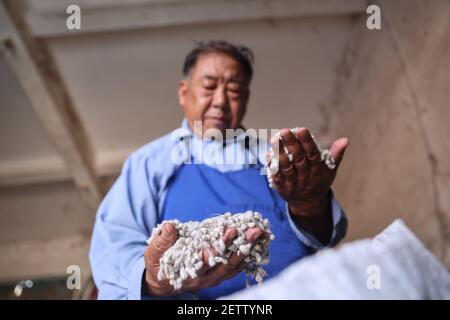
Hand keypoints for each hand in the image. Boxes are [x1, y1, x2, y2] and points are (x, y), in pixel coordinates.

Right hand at [143, 222, 263, 295]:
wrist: (163, 282)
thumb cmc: (159, 264)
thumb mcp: (154, 253)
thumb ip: (161, 241)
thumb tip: (170, 226)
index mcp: (189, 272)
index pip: (208, 259)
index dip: (220, 245)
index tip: (231, 230)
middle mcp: (205, 278)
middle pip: (227, 262)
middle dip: (242, 246)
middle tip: (254, 230)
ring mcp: (213, 278)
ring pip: (234, 265)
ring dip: (248, 249)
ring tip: (260, 233)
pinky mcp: (219, 275)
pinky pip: (236, 268)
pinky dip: (247, 256)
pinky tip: (257, 245)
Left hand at [269, 127, 348, 217]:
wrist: (308, 204)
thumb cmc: (319, 181)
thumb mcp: (330, 170)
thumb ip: (336, 154)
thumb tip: (346, 139)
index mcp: (318, 171)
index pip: (313, 155)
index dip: (307, 142)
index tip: (301, 129)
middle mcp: (305, 177)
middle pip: (299, 160)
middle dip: (292, 145)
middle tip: (284, 131)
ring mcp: (293, 183)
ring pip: (287, 168)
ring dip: (280, 154)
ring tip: (274, 139)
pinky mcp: (282, 188)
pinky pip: (276, 177)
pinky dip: (272, 166)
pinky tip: (268, 153)